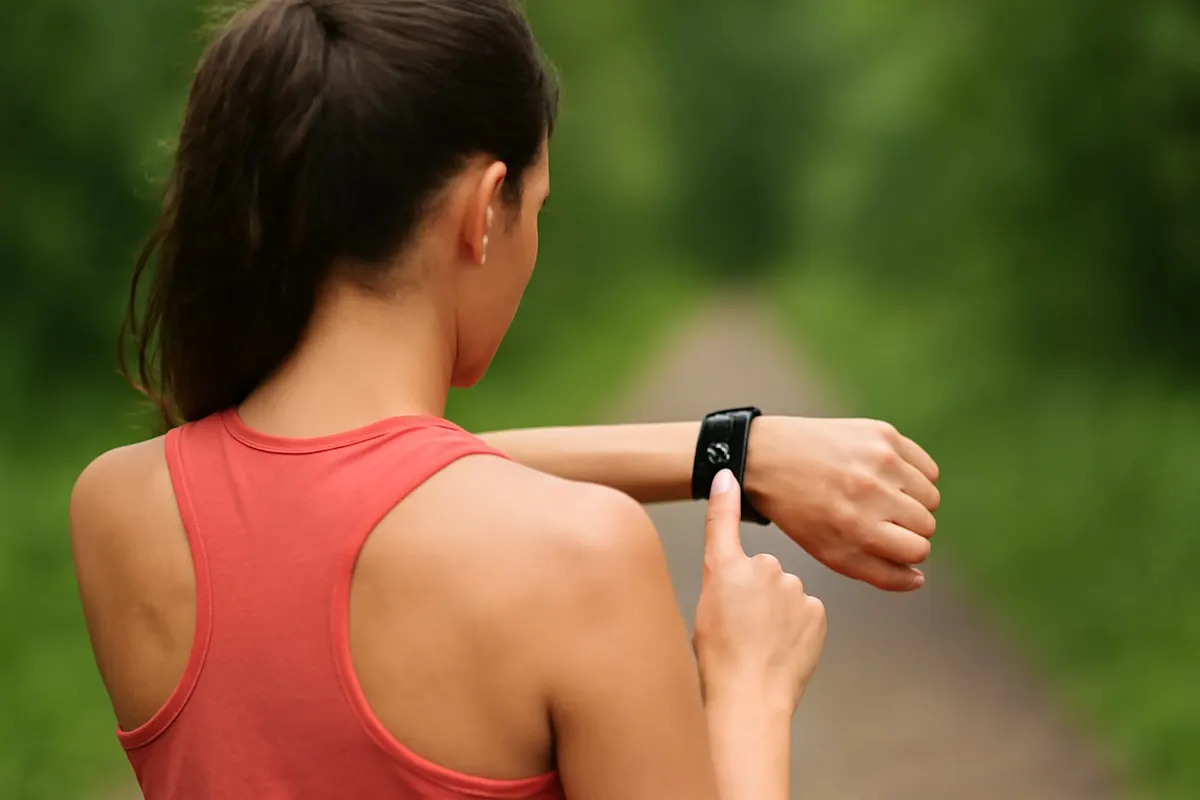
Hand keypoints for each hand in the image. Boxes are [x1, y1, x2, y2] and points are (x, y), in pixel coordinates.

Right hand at [693, 470, 826, 711]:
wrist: (750, 694)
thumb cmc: (719, 660)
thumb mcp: (706, 611)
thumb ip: (724, 582)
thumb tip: (738, 574)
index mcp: (724, 569)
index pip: (722, 523)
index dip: (725, 498)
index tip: (728, 474)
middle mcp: (760, 569)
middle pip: (763, 570)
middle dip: (758, 591)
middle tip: (744, 626)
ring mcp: (792, 587)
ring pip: (787, 592)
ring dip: (778, 611)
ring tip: (761, 642)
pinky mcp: (816, 608)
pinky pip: (805, 610)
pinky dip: (797, 626)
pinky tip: (782, 648)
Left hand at [744, 417, 940, 591]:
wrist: (769, 458)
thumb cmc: (801, 512)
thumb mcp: (830, 553)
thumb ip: (878, 574)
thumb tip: (919, 579)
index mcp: (856, 528)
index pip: (918, 551)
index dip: (905, 552)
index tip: (888, 543)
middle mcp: (871, 492)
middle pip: (927, 525)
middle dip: (909, 529)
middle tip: (880, 519)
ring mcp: (880, 459)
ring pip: (931, 497)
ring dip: (913, 502)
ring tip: (882, 498)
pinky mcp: (884, 434)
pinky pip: (927, 468)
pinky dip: (914, 477)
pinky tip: (886, 477)